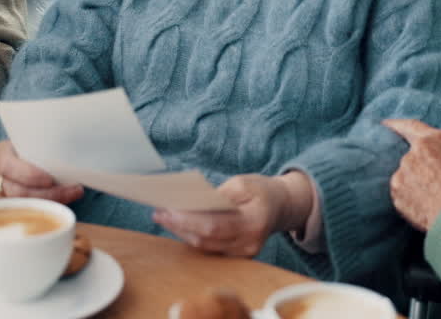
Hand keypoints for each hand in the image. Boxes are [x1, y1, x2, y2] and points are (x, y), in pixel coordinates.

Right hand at [0, 140, 82, 203]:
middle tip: (72, 190)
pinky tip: (59, 206)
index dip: (30, 176)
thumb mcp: (31, 144)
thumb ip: (44, 150)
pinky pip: (22, 214)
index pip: (9, 167)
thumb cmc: (28, 150)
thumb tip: (71, 160)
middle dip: (48, 194)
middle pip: (17, 192)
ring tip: (71, 197)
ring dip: (49, 204)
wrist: (18, 158)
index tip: (51, 180)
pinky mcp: (3, 207)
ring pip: (21, 206)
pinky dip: (42, 211)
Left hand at [152, 172, 312, 257]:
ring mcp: (244, 254)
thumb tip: (188, 203)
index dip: (188, 220)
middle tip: (158, 212)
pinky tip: (176, 224)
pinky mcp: (236, 256)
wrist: (281, 206)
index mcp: (254, 223)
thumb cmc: (261, 191)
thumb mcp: (242, 184)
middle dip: (179, 226)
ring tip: (162, 216)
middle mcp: (250, 244)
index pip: (214, 226)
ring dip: (181, 232)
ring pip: (204, 246)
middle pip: (206, 240)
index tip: (167, 209)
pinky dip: (191, 235)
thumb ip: (218, 196)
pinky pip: (209, 248)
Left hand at [383, 119, 440, 230]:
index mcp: (434, 140)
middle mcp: (413, 153)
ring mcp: (402, 172)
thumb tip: (424, 159)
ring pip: (403, 176)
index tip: (385, 125)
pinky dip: (409, 198)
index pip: (409, 126)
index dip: (396, 125)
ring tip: (433, 197)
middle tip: (430, 181)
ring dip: (412, 183)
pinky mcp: (396, 191)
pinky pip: (401, 193)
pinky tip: (425, 206)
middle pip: (407, 156)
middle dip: (414, 167)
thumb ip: (436, 152)